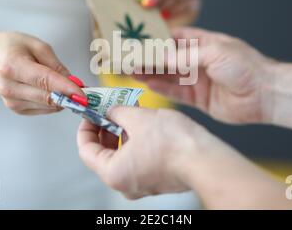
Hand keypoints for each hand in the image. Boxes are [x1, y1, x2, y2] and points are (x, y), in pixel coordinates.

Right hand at [0, 32, 85, 114]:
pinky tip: (53, 91)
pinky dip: (54, 102)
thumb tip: (75, 83)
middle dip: (70, 96)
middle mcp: (9, 86)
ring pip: (48, 105)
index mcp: (12, 65)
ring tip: (69, 87)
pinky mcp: (15, 109)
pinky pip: (44, 109)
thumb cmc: (12, 47)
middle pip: (47, 96)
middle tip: (87, 91)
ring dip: (64, 99)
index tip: (84, 94)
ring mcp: (11, 101)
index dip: (66, 88)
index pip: (44, 80)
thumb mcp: (36, 46)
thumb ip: (56, 65)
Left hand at [77, 107, 210, 198]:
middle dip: (105, 128)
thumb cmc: (173, 143)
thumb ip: (117, 112)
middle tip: (109, 108)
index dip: (85, 127)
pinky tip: (144, 124)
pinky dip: (136, 142)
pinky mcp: (157, 179)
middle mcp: (125, 184)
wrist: (206, 160)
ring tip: (129, 111)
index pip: (86, 150)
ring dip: (122, 132)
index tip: (90, 113)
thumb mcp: (137, 117)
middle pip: (103, 153)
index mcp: (113, 173)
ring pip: (122, 155)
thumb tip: (110, 110)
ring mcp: (142, 184)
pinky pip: (138, 159)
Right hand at [134, 27, 275, 123]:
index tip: (136, 38)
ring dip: (150, 73)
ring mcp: (198, 80)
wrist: (267, 95)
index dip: (155, 38)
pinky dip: (161, 88)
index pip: (174, 38)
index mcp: (204, 43)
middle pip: (167, 58)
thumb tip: (159, 57)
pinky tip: (147, 83)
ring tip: (130, 70)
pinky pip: (175, 92)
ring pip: (168, 75)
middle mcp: (198, 60)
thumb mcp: (213, 53)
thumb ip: (184, 56)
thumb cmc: (246, 66)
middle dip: (148, 57)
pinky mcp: (198, 99)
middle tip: (127, 57)